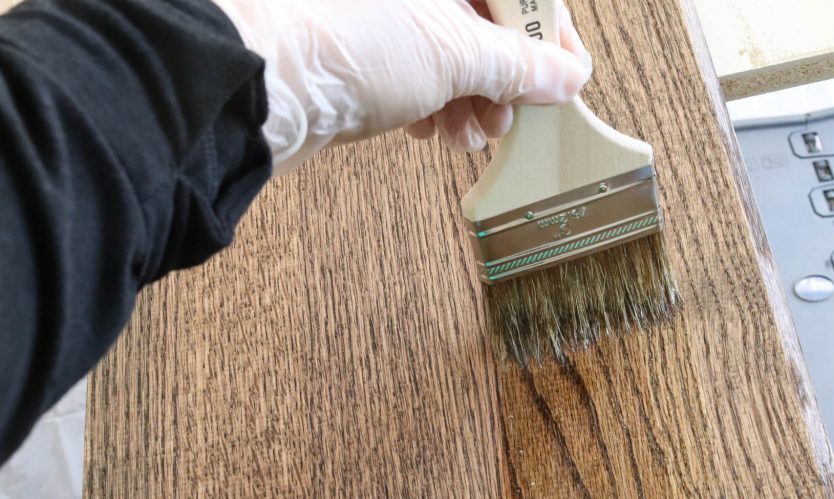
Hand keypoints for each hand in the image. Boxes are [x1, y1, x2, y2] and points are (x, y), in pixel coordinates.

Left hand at [211, 0, 592, 173]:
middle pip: (481, 21)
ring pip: (447, 52)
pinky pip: (411, 73)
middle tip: (511, 114)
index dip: (546, 30)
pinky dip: (431, 104)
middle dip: (503, 77)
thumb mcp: (453, 52)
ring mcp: (377, 15)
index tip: (567, 71)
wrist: (252, 83)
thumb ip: (517, 62)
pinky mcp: (354, 51)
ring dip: (469, 100)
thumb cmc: (340, 42)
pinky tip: (431, 131)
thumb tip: (562, 73)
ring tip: (471, 135)